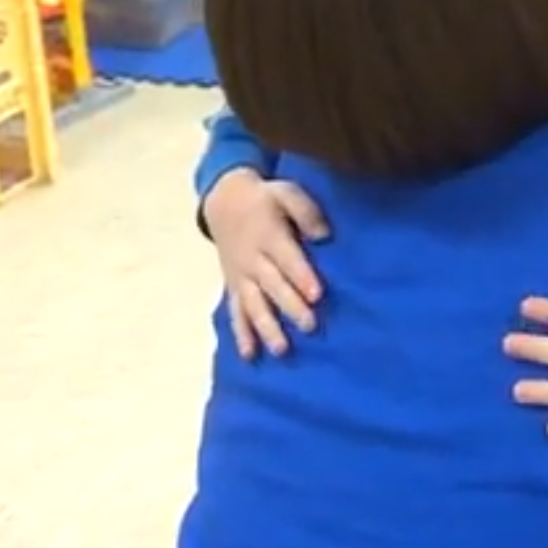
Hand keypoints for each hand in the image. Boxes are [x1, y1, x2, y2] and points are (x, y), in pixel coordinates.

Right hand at [203, 170, 328, 357]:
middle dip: (290, 306)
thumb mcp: (285, 192)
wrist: (224, 202)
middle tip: (309, 326)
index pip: (287, 259)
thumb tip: (324, 235)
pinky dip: (241, 333)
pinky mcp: (234, 286)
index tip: (317, 295)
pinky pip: (235, 312)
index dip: (301, 276)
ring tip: (281, 349)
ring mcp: (241, 276)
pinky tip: (249, 355)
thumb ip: (305, 211)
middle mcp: (253, 260)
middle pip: (273, 286)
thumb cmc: (264, 199)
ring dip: (267, 327)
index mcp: (268, 235)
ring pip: (254, 304)